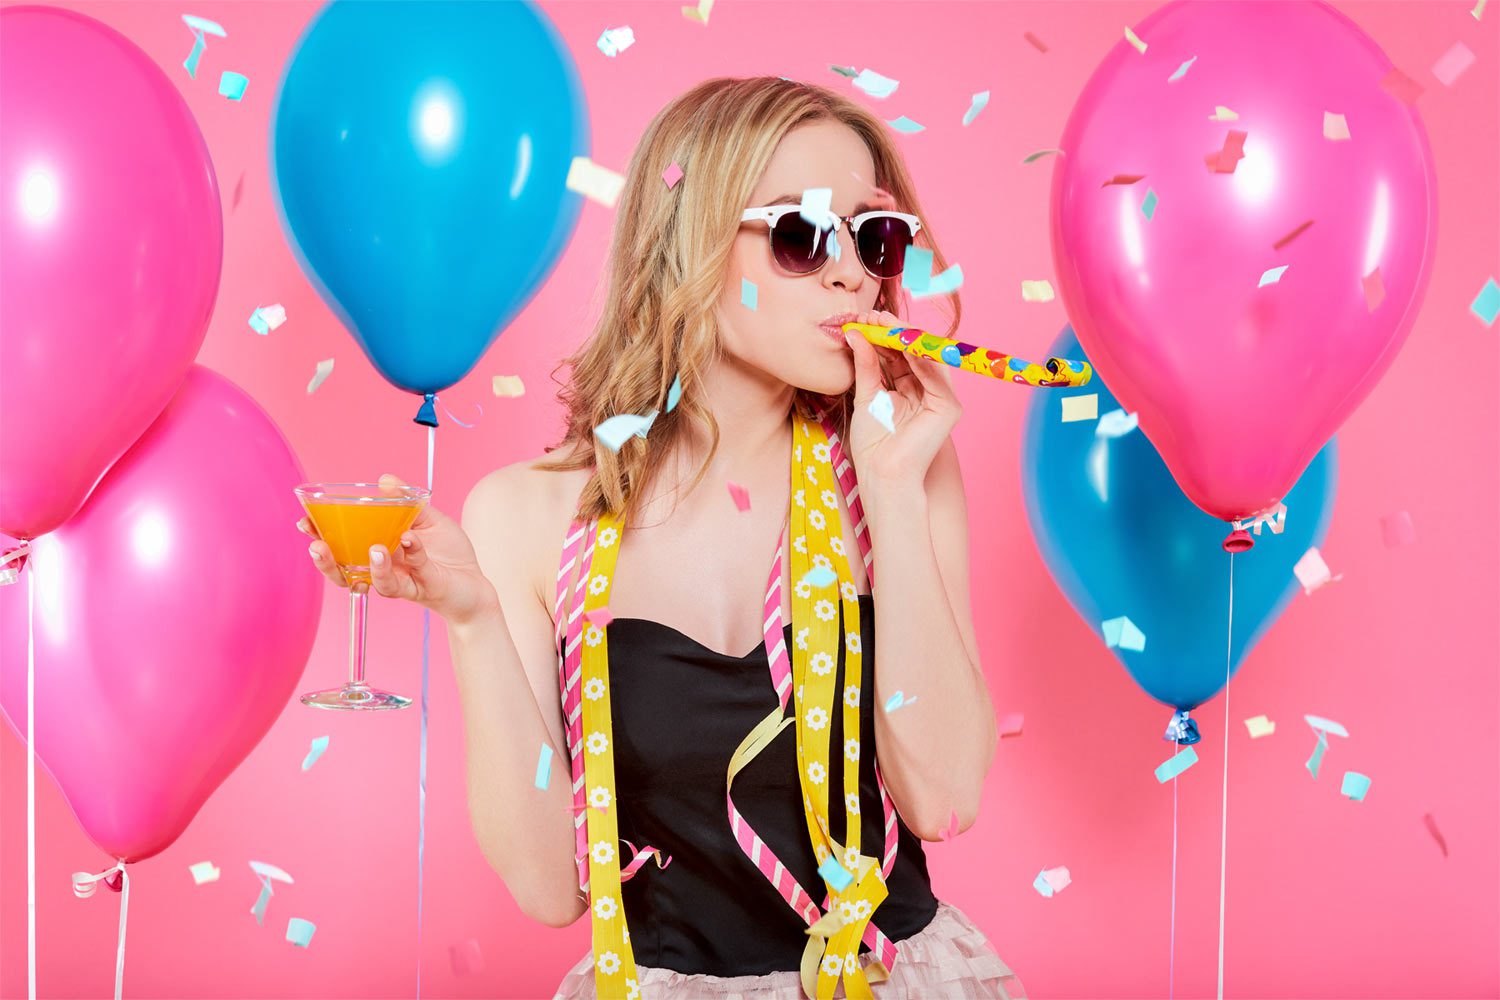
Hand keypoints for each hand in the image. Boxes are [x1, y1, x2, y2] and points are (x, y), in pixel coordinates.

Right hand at [298, 473, 499, 624]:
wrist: (476, 584)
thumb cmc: (448, 554)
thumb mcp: (428, 520)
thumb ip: (406, 501)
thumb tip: (385, 479)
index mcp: (377, 550)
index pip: (340, 545)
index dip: (320, 535)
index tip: (304, 521)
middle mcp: (383, 569)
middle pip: (344, 570)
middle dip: (326, 560)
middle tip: (317, 546)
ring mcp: (402, 581)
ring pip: (375, 581)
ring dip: (371, 566)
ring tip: (374, 549)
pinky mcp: (423, 589)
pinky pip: (413, 574)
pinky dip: (412, 555)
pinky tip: (409, 540)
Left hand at [842, 308, 961, 490]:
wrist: (883, 475)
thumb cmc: (874, 445)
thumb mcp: (866, 396)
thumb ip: (865, 366)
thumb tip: (855, 335)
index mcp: (908, 389)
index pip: (897, 354)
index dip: (882, 336)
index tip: (862, 321)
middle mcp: (926, 390)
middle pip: (912, 353)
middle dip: (892, 333)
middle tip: (870, 316)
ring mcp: (940, 397)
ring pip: (924, 358)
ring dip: (904, 339)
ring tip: (883, 323)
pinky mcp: (948, 406)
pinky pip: (934, 374)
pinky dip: (919, 356)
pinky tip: (901, 342)